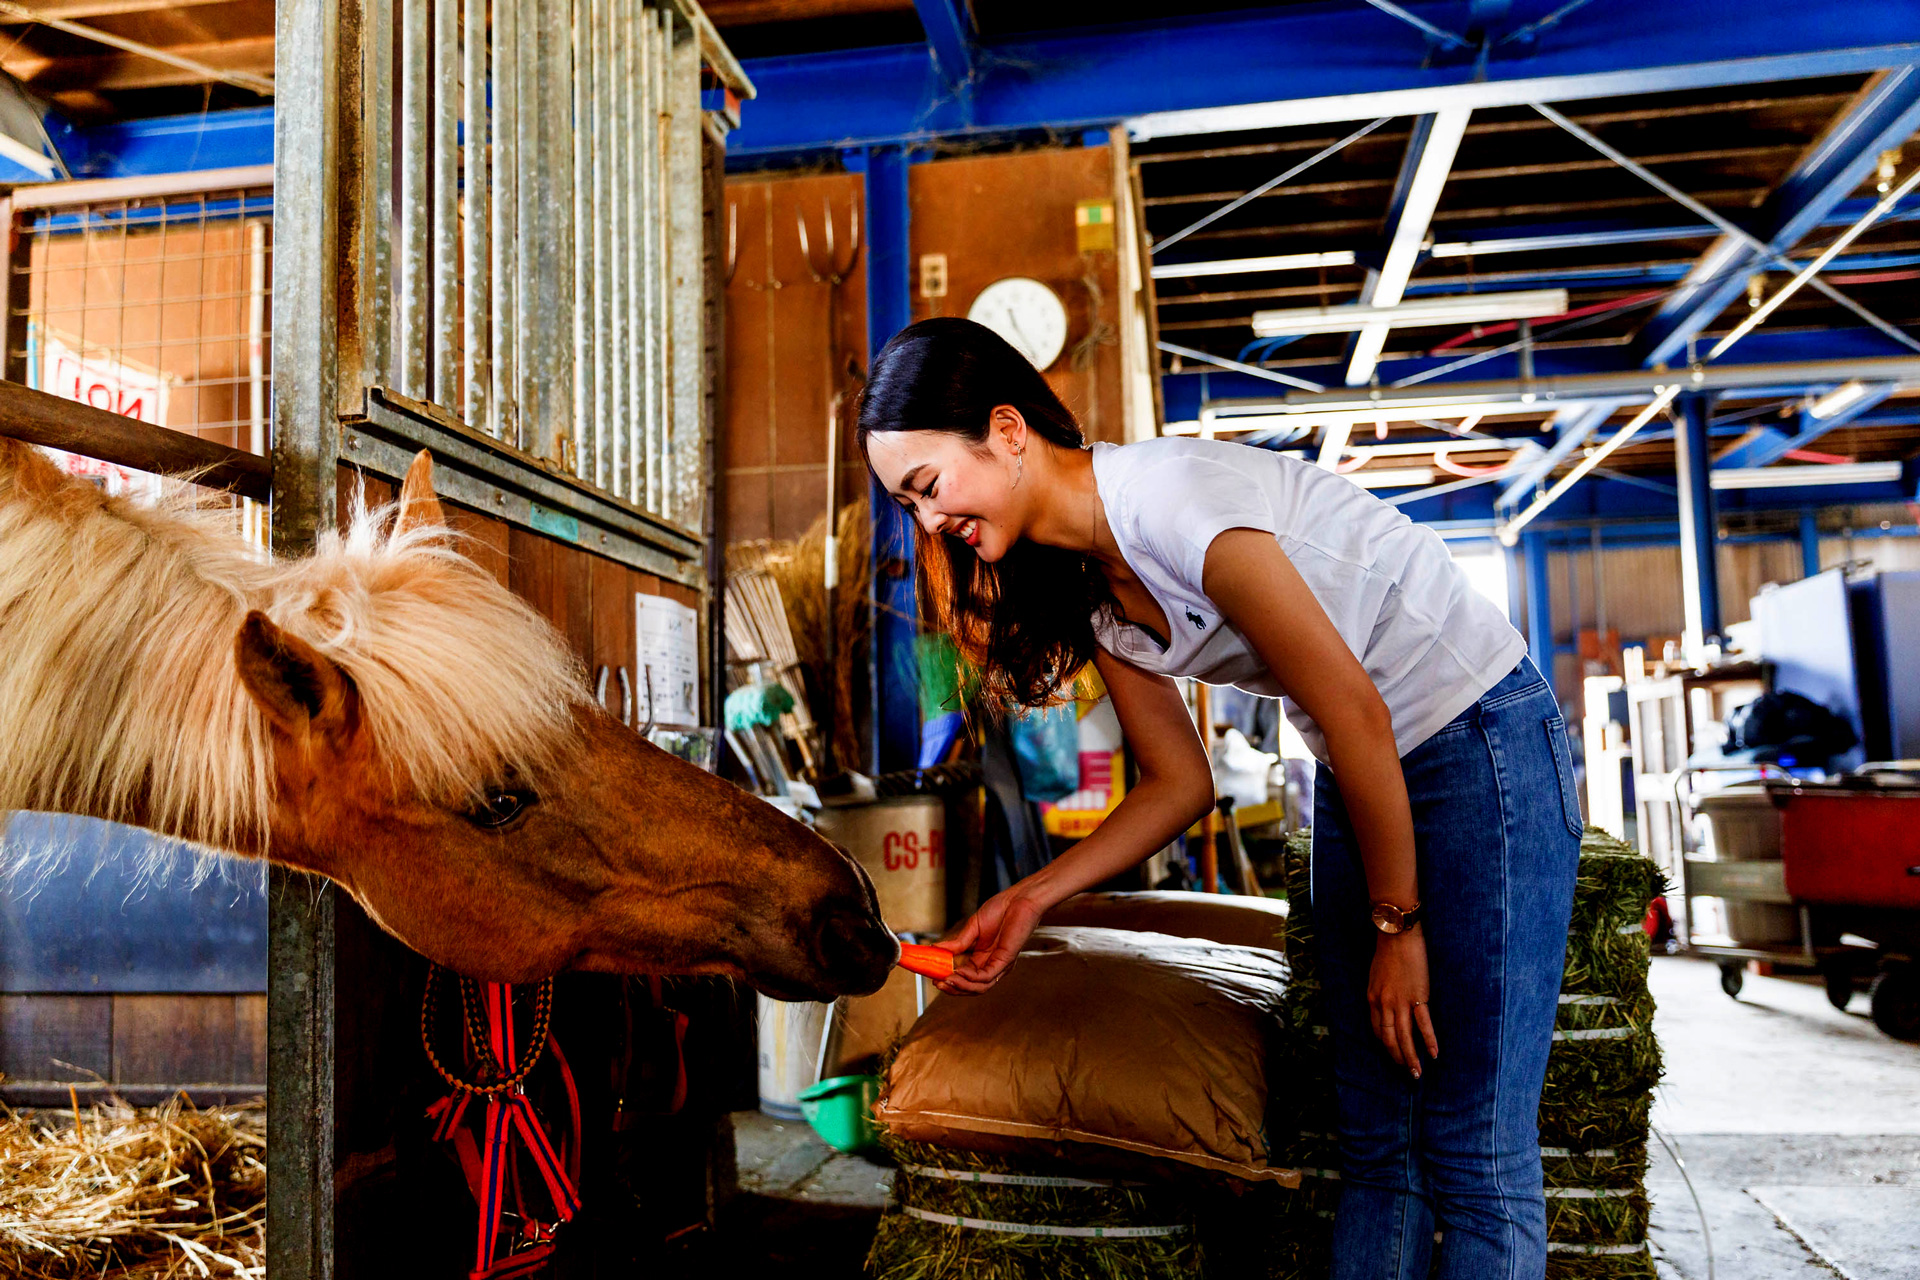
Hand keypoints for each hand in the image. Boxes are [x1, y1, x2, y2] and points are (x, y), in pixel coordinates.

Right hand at [934, 886, 1048, 994]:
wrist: (1019, 899)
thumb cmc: (1000, 909)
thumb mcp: (972, 927)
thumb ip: (958, 941)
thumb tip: (936, 949)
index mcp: (982, 957)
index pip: (964, 976)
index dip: (949, 979)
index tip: (933, 977)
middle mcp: (991, 964)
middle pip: (971, 986)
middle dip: (953, 988)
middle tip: (937, 984)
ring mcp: (1000, 964)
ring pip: (980, 987)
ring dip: (961, 987)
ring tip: (946, 981)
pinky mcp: (1006, 960)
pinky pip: (987, 976)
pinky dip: (972, 978)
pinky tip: (959, 972)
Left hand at [1368, 928, 1439, 1077]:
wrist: (1398, 935)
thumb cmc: (1388, 952)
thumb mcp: (1375, 976)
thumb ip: (1380, 993)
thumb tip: (1386, 1006)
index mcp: (1372, 999)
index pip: (1376, 1031)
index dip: (1385, 1046)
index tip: (1393, 1057)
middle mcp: (1383, 1004)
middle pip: (1389, 1039)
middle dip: (1398, 1058)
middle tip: (1406, 1074)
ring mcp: (1400, 1002)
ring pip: (1404, 1037)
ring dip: (1410, 1058)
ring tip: (1417, 1073)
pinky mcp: (1418, 997)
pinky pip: (1423, 1024)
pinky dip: (1428, 1041)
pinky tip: (1434, 1054)